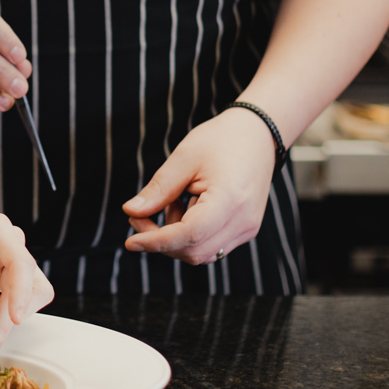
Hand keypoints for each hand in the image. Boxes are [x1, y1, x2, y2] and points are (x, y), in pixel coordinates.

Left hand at [0, 205, 53, 354]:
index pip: (21, 263)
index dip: (22, 292)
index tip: (15, 318)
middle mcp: (7, 242)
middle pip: (29, 282)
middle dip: (14, 313)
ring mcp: (6, 257)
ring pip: (25, 293)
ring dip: (10, 317)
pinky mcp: (1, 271)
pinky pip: (12, 296)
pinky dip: (3, 314)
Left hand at [121, 109, 275, 263]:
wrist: (257, 135)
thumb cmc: (221, 140)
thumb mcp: (184, 158)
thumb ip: (159, 189)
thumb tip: (131, 211)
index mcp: (230, 200)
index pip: (190, 235)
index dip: (157, 241)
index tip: (131, 241)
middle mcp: (243, 221)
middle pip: (194, 251)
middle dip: (160, 240)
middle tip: (138, 215)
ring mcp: (247, 228)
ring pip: (201, 253)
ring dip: (175, 237)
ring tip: (171, 201)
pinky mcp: (244, 230)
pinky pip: (211, 245)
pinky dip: (189, 235)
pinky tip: (185, 207)